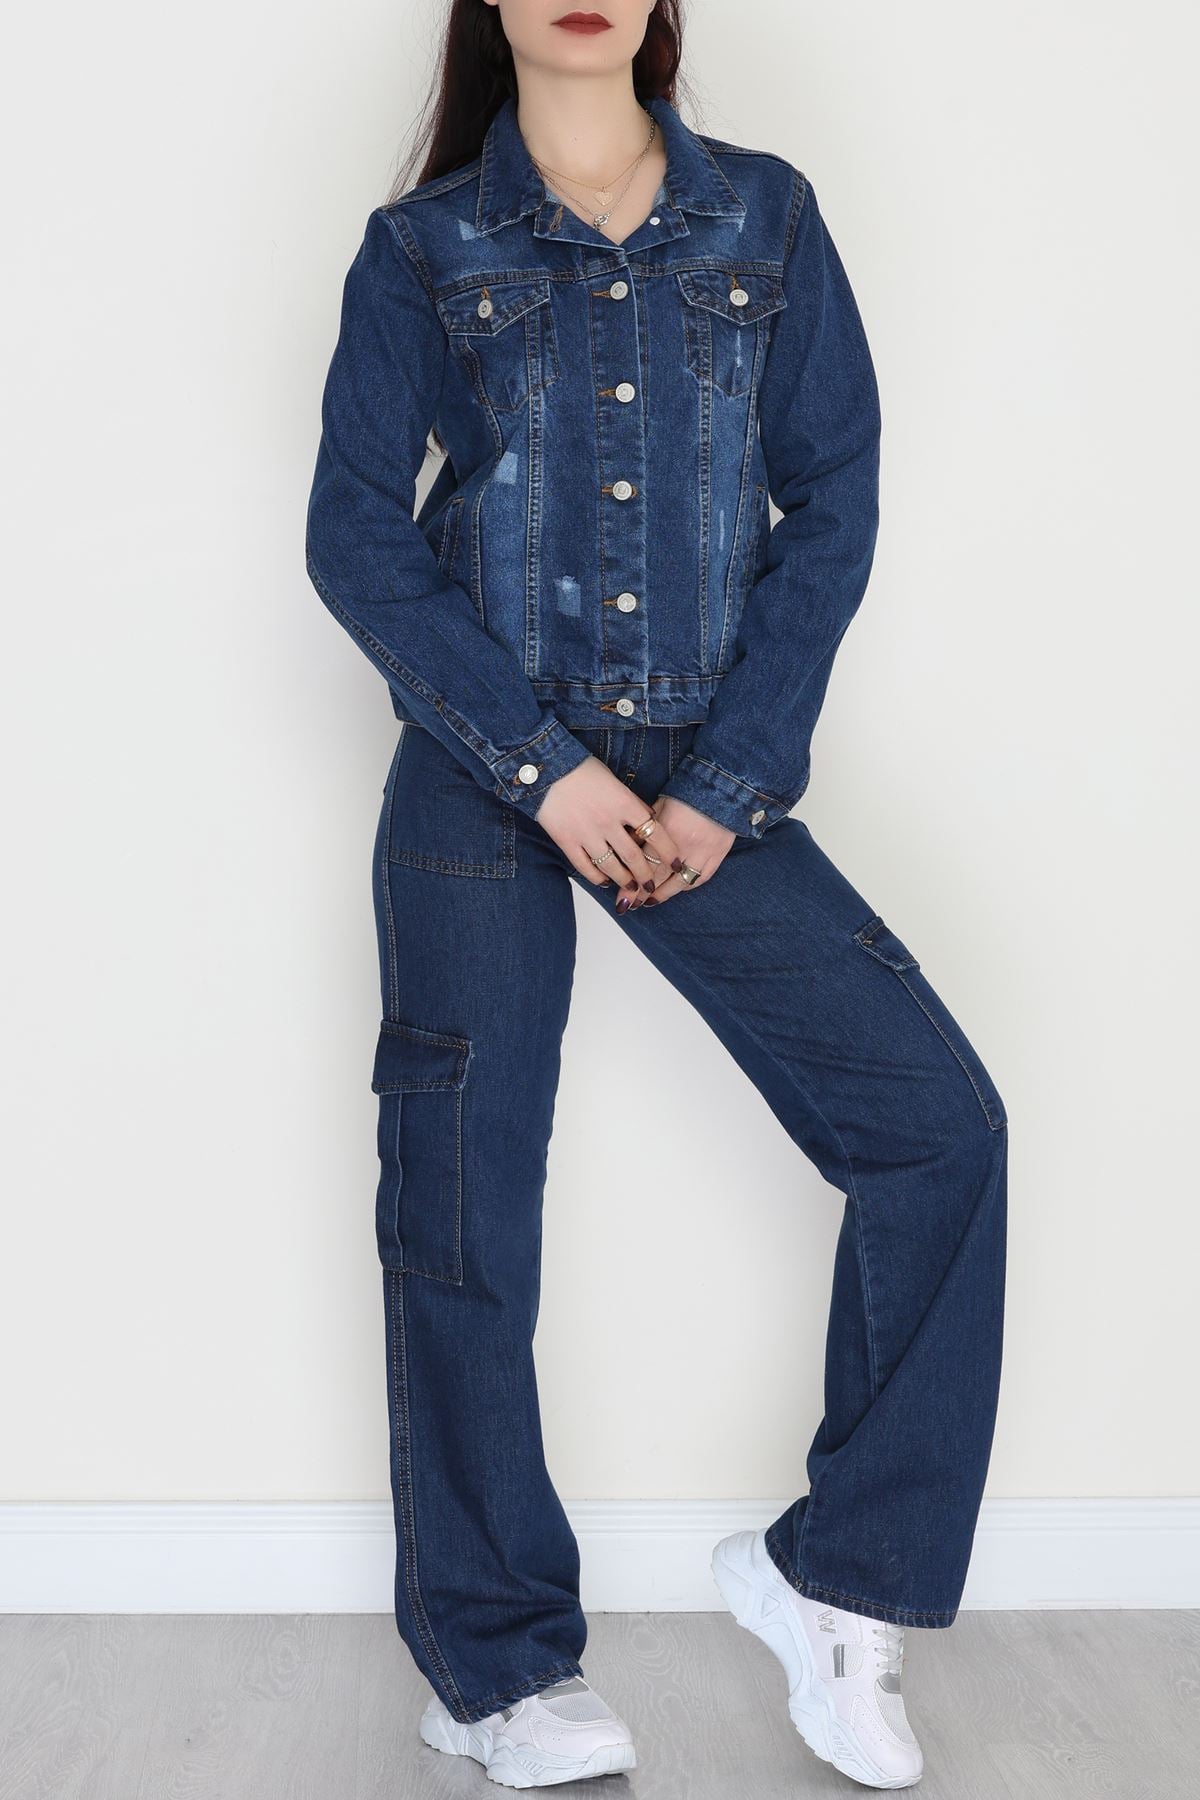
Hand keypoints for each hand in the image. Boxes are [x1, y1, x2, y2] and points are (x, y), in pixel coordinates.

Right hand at [534, 756, 683, 910]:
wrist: (546, 769)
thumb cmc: (582, 770)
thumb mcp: (615, 781)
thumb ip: (631, 803)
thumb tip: (648, 819)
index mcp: (624, 803)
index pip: (655, 833)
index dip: (668, 852)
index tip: (676, 863)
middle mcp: (608, 822)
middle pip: (634, 857)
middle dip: (647, 875)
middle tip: (652, 884)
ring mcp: (587, 834)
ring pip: (611, 867)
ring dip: (624, 880)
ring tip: (630, 886)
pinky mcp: (567, 841)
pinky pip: (585, 867)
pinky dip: (596, 877)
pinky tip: (603, 880)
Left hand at [635, 794, 736, 903]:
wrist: (725, 788)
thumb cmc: (689, 793)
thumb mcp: (660, 805)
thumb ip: (646, 827)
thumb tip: (630, 845)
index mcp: (667, 830)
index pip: (645, 862)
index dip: (633, 880)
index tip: (622, 893)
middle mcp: (684, 846)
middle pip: (659, 876)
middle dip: (643, 893)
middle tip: (630, 904)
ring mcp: (703, 853)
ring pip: (680, 882)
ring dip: (663, 894)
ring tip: (650, 902)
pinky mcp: (718, 855)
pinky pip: (701, 878)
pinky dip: (687, 886)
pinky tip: (676, 890)